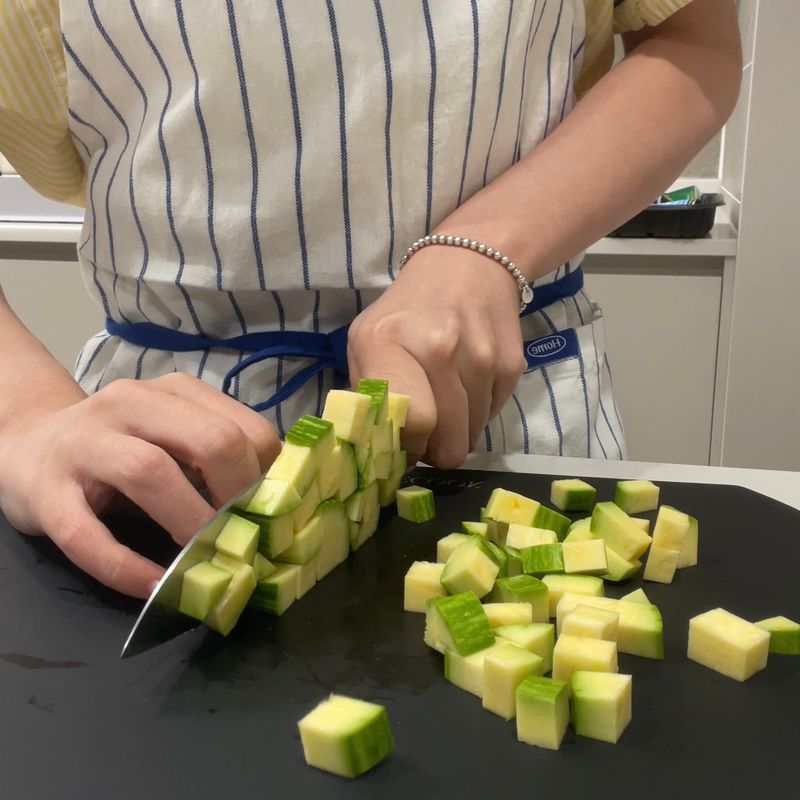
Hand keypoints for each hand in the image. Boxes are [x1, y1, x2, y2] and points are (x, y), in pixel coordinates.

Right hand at [0, 373, 279, 597]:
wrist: (29, 445)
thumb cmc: (120, 448)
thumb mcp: (173, 438)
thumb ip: (219, 458)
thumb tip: (280, 506)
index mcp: (175, 392)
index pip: (244, 427)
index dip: (267, 477)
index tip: (271, 514)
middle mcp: (131, 403)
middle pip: (209, 439)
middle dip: (238, 494)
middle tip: (244, 537)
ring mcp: (85, 442)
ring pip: (149, 472)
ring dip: (191, 523)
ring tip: (208, 559)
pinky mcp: (46, 491)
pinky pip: (86, 535)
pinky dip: (125, 566)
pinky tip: (155, 584)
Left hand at [348, 244, 526, 468]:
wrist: (468, 264)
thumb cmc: (406, 310)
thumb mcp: (367, 339)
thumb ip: (368, 391)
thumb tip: (378, 446)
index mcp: (389, 343)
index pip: (412, 421)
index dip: (410, 445)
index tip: (407, 444)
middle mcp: (438, 349)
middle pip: (448, 439)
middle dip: (437, 450)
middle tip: (427, 438)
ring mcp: (481, 357)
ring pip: (472, 432)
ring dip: (458, 431)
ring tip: (445, 404)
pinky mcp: (511, 364)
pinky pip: (493, 415)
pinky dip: (479, 412)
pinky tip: (467, 386)